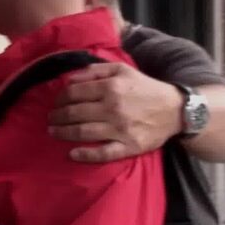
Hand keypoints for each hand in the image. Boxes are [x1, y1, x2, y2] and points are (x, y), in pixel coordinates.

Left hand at [48, 62, 183, 161]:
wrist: (175, 110)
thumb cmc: (144, 88)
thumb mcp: (122, 70)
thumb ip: (95, 71)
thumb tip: (70, 79)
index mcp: (111, 87)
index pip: (74, 93)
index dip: (60, 99)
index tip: (55, 103)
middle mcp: (113, 108)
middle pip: (74, 113)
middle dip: (57, 116)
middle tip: (50, 119)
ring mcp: (120, 129)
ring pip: (83, 132)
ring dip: (63, 133)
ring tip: (53, 132)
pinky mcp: (129, 146)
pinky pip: (103, 153)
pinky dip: (86, 155)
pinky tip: (72, 154)